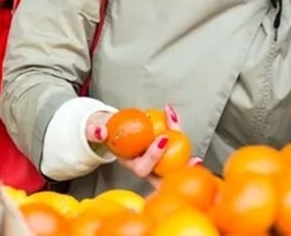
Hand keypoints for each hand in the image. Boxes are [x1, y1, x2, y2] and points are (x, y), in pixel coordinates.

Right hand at [86, 105, 200, 185]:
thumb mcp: (95, 131)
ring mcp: (154, 159)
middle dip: (182, 171)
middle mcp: (144, 165)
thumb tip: (100, 131)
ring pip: (172, 160)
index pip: (143, 168)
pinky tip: (173, 116)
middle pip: (164, 174)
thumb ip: (95, 131)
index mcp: (129, 164)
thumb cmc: (103, 131)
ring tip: (190, 138)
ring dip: (185, 152)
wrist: (106, 127)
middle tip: (194, 160)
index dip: (154, 157)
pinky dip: (176, 130)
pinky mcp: (160, 149)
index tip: (162, 138)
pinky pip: (172, 143)